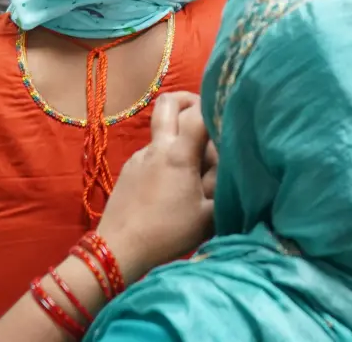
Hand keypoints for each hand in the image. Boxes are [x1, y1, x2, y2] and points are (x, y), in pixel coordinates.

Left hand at [96, 92, 216, 280]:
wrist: (117, 250)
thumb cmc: (167, 233)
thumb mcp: (208, 216)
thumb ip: (224, 187)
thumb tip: (234, 166)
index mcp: (178, 155)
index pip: (198, 113)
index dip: (215, 106)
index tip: (228, 113)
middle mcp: (156, 148)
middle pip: (168, 102)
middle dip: (188, 100)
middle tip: (204, 117)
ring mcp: (139, 157)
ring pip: (160, 129)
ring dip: (177, 134)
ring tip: (193, 164)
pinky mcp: (128, 170)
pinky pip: (151, 151)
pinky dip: (165, 156)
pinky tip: (172, 184)